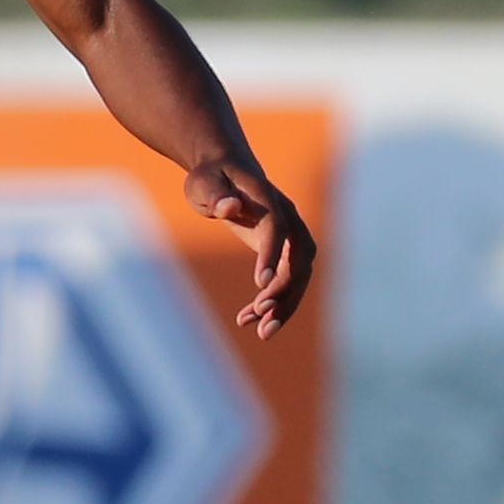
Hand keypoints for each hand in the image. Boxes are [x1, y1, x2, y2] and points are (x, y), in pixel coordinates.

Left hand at [183, 157, 317, 337]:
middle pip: (298, 261)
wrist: (224, 171)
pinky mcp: (282, 250)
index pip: (277, 228)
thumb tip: (230, 207)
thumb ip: (216, 195)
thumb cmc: (210, 177)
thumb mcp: (204, 183)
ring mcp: (289, 235)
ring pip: (297, 277)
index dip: (273, 255)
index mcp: (269, 199)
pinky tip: (248, 319)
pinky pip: (285, 281)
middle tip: (263, 320)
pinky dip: (272, 302)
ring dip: (283, 306)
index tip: (259, 285)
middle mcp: (287, 218)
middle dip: (285, 293)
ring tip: (260, 332)